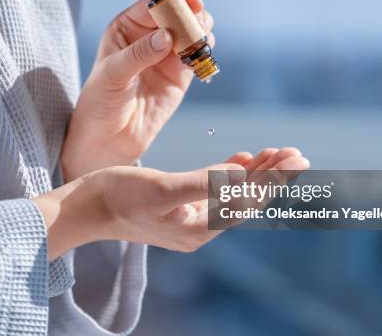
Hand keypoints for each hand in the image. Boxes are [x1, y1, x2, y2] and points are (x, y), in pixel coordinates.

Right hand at [35, 148, 308, 258]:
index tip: (296, 159)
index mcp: (198, 229)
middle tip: (297, 153)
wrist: (84, 207)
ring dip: (255, 173)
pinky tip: (244, 158)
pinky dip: (231, 173)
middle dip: (272, 176)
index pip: (247, 203)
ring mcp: (189, 217)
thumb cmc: (118, 197)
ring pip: (233, 193)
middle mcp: (199, 228)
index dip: (274, 180)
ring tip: (277, 152)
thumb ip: (204, 184)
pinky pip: (214, 189)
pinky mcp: (179, 204)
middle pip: (246, 200)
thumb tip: (243, 178)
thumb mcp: (162, 189)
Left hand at [61, 0, 213, 181]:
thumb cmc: (100, 102)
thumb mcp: (113, 75)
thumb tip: (166, 36)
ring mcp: (166, 56)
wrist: (108, 139)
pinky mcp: (180, 76)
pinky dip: (205, 53)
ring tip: (204, 41)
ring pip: (191, 34)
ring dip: (202, 33)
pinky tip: (204, 55)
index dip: (173, 1)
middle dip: (192, 15)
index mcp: (126, 28)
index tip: (191, 3)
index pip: (152, 5)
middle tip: (201, 23)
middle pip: (177, 16)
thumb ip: (139, 54)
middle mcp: (148, 37)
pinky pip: (197, 57)